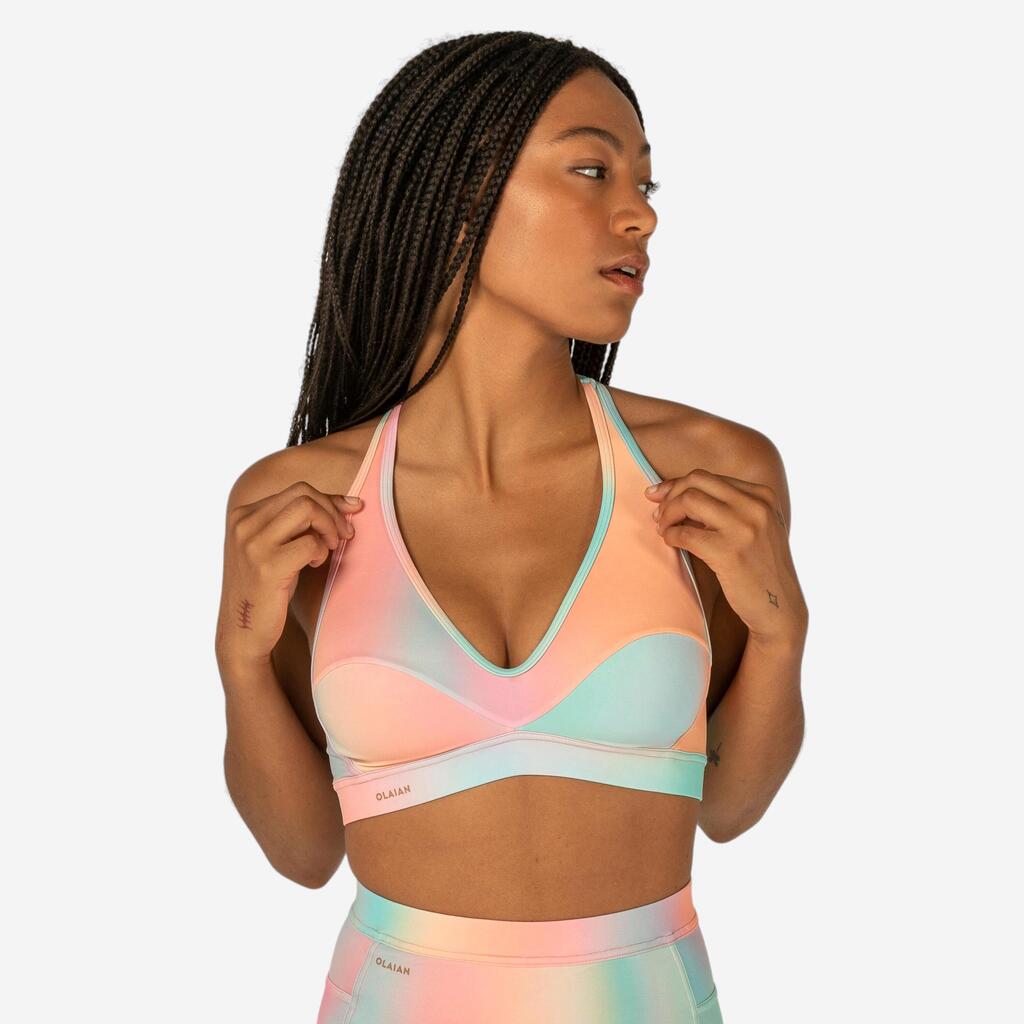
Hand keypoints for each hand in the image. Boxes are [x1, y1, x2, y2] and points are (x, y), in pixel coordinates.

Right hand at [215, 482, 363, 671]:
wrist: (242, 632)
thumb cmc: (266, 588)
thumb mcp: (273, 546)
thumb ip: (296, 522)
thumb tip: (348, 502)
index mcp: (243, 514)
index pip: (296, 489)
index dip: (330, 499)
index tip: (352, 510)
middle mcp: (244, 524)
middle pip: (304, 494)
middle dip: (333, 511)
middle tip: (344, 535)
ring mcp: (253, 544)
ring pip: (307, 509)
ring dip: (329, 527)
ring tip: (328, 548)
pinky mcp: (267, 566)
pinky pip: (311, 543)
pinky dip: (321, 552)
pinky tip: (314, 566)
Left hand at [644, 471, 807, 647]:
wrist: (780, 607)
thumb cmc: (759, 568)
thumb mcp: (754, 528)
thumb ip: (726, 507)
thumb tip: (674, 492)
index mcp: (762, 495)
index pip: (707, 477)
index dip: (677, 485)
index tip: (659, 497)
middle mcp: (756, 506)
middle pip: (696, 481)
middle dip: (669, 495)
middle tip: (658, 515)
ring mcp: (744, 528)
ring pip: (688, 500)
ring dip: (667, 514)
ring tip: (664, 529)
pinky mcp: (730, 552)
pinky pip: (685, 533)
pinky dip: (671, 536)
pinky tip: (671, 543)